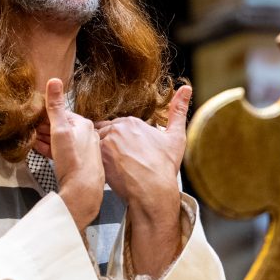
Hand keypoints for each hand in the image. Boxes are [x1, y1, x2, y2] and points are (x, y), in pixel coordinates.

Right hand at [42, 78, 104, 230]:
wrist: (82, 191)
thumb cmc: (72, 158)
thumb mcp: (60, 129)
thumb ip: (55, 107)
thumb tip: (54, 80)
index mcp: (85, 125)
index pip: (62, 114)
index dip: (45, 115)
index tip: (32, 117)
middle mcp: (88, 136)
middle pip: (62, 128)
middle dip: (45, 128)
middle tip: (28, 128)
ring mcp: (84, 151)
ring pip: (61, 141)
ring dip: (46, 139)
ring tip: (31, 138)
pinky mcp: (79, 165)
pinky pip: (62, 153)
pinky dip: (50, 150)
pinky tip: (40, 150)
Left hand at [96, 85, 190, 274]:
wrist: (154, 190)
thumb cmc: (164, 168)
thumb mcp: (176, 137)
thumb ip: (179, 110)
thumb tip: (187, 88)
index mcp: (133, 122)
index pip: (119, 127)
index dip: (122, 141)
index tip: (127, 153)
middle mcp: (118, 128)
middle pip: (106, 134)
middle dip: (111, 145)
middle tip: (119, 161)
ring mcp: (107, 142)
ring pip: (97, 144)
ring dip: (103, 153)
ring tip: (113, 167)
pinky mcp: (99, 157)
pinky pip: (92, 155)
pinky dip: (97, 162)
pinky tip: (108, 171)